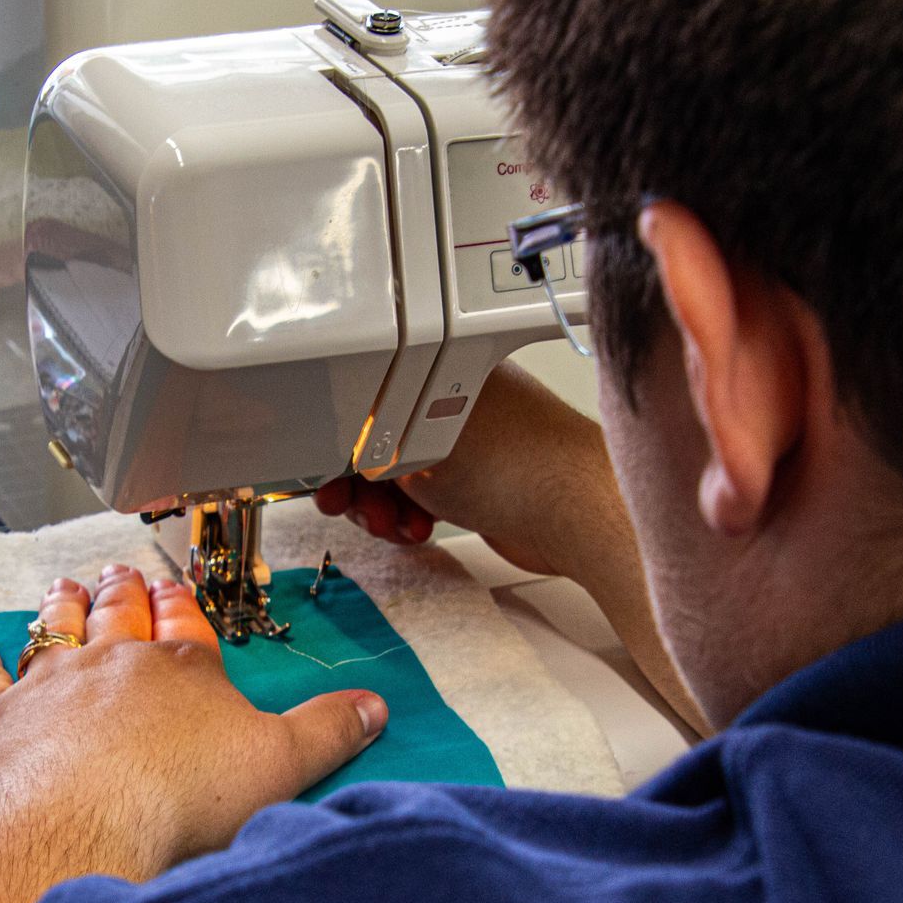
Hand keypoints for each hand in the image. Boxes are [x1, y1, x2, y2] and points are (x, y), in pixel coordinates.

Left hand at [0, 565, 388, 874]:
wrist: (86, 823)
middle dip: (122, 592)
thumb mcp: (283, 763)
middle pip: (119, 615)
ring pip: (55, 630)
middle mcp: (116, 663)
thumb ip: (329, 731)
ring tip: (64, 586)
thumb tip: (376, 706)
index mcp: (184, 669)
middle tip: (118, 572)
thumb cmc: (184, 796)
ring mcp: (52, 685)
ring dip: (60, 607)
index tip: (171, 589)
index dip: (178, 606)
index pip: (183, 625)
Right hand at [314, 361, 609, 576]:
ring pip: (402, 477)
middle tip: (350, 506)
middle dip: (360, 483)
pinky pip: (428, 498)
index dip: (340, 442)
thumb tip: (337, 456)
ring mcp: (471, 445)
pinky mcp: (482, 483)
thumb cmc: (514, 463)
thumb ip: (365, 449)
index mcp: (441, 373)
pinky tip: (420, 530)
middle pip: (379, 444)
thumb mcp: (411, 449)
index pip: (367, 403)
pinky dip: (415, 516)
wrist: (577, 512)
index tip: (325, 474)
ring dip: (386, 508)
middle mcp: (455, 404)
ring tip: (394, 525)